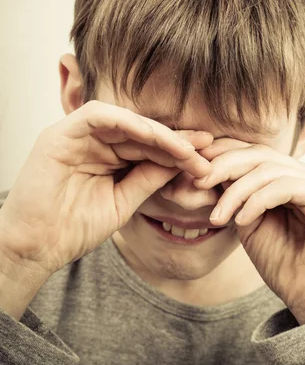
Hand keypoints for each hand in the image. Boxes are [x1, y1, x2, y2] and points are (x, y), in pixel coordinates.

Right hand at [0, 100, 212, 278]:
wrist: (36, 248)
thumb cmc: (75, 228)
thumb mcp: (123, 201)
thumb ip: (148, 178)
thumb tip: (181, 164)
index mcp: (107, 157)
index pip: (148, 146)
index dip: (178, 151)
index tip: (207, 161)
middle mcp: (93, 142)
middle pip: (141, 131)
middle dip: (176, 140)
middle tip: (207, 148)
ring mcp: (76, 135)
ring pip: (125, 120)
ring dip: (158, 132)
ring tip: (186, 148)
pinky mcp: (61, 133)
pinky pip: (98, 116)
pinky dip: (128, 122)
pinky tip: (154, 135)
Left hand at [194, 139, 304, 324]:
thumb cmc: (283, 266)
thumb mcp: (248, 222)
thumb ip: (235, 194)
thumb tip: (205, 167)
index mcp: (295, 177)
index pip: (256, 152)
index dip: (223, 154)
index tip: (193, 168)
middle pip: (261, 154)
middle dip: (224, 165)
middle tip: (198, 182)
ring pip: (269, 169)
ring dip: (236, 191)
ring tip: (218, 216)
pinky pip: (284, 186)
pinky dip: (257, 201)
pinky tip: (241, 221)